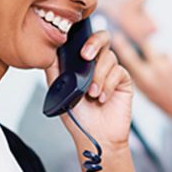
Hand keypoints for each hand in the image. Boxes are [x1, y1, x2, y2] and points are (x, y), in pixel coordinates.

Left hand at [44, 30, 132, 149]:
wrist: (95, 136)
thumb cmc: (78, 117)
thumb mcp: (59, 90)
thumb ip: (54, 68)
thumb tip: (48, 49)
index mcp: (81, 63)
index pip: (84, 39)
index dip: (82, 35)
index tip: (76, 43)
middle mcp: (97, 64)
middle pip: (102, 37)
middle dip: (94, 43)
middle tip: (86, 56)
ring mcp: (111, 71)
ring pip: (109, 57)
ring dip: (98, 76)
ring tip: (92, 94)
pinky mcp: (123, 80)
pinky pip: (118, 71)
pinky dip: (108, 85)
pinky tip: (102, 98)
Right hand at [112, 34, 171, 120]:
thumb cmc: (167, 103)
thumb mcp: (147, 93)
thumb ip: (140, 78)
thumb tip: (132, 65)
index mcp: (144, 79)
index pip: (128, 56)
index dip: (122, 45)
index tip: (118, 37)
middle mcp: (155, 70)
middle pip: (146, 46)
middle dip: (144, 45)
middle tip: (145, 47)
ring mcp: (170, 66)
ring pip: (163, 54)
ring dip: (163, 60)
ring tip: (167, 74)